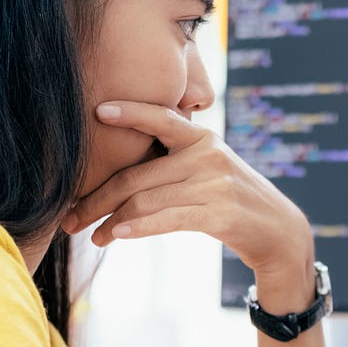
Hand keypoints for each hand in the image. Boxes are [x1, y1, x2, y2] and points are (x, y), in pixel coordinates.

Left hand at [60, 100, 315, 275]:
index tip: (97, 111)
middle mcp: (208, 154)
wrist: (277, 230)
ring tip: (90, 236)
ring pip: (146, 200)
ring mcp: (214, 184)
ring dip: (110, 221)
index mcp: (203, 137)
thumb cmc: (230, 198)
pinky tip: (115, 235)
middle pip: (137, 175)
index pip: (160, 118)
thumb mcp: (208, 168)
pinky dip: (137, 227)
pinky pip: (166, 219)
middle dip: (97, 198)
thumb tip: (118, 175)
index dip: (129, 112)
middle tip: (70, 216)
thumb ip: (173, 161)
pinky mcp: (218, 213)